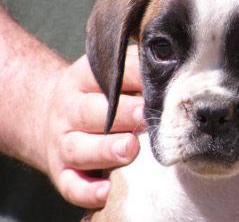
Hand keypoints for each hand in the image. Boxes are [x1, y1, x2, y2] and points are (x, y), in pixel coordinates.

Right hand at [42, 46, 144, 207]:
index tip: (156, 83)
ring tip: (130, 148)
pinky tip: (106, 191)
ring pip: (79, 148)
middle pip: (89, 111)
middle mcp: (68, 110)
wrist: (52, 118)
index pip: (105, 76)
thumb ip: (134, 68)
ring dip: (105, 150)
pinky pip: (71, 184)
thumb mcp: (107, 74)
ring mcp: (63, 143)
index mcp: (81, 79)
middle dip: (120, 114)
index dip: (131, 79)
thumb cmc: (95, 95)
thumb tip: (171, 61)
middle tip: (145, 116)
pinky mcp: (62, 172)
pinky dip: (87, 191)